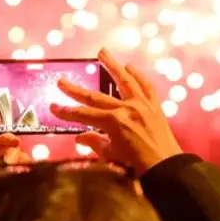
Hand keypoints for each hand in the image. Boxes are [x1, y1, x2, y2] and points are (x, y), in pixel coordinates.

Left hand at [0, 111, 28, 180]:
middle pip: (1, 145)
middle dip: (8, 141)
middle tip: (15, 143)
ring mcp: (0, 172)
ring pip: (13, 155)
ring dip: (17, 155)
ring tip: (17, 161)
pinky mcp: (13, 180)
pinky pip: (22, 167)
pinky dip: (25, 165)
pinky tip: (27, 167)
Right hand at [51, 49, 182, 172]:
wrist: (166, 167)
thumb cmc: (136, 166)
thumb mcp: (111, 155)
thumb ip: (94, 142)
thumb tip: (80, 137)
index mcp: (114, 122)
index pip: (83, 114)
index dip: (66, 111)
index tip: (52, 106)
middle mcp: (127, 109)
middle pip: (96, 96)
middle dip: (76, 89)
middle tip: (62, 81)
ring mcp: (142, 105)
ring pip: (125, 80)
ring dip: (112, 65)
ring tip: (103, 52)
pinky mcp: (155, 106)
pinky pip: (146, 86)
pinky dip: (138, 76)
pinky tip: (130, 67)